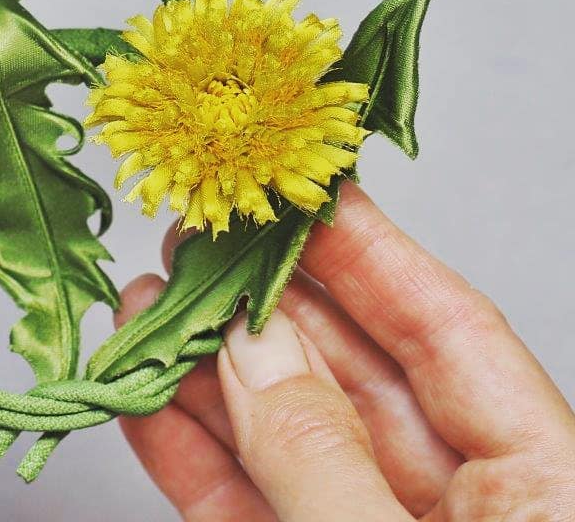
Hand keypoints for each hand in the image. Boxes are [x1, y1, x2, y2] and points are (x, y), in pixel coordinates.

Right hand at [118, 183, 574, 520]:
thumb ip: (327, 457)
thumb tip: (254, 347)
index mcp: (541, 490)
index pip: (449, 332)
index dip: (370, 250)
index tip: (302, 189)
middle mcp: (457, 504)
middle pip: (350, 371)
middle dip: (262, 302)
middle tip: (198, 238)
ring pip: (283, 434)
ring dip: (204, 372)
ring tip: (147, 307)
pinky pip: (241, 501)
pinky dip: (187, 450)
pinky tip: (143, 400)